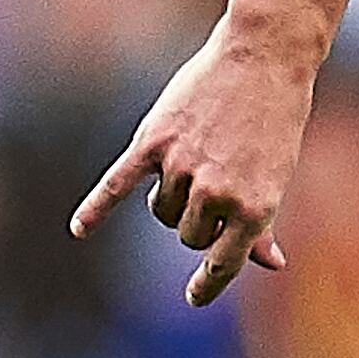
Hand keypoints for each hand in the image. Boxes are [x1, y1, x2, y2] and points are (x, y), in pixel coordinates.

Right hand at [69, 15, 324, 303]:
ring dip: (173, 202)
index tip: (194, 298)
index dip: (207, 286)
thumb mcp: (278, 175)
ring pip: (162, 213)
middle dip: (198, 222)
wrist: (262, 59)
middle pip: (188, 236)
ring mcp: (182, 168)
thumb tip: (271, 263)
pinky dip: (96, 209)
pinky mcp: (152, 143)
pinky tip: (80, 229)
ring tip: (196, 166)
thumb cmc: (276, 120)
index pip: (223, 265)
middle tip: (215, 187)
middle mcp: (217, 193)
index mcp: (255, 208)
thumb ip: (264, 222)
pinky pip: (116, 186)